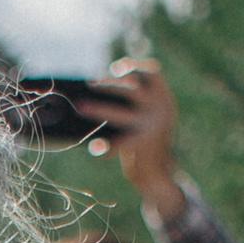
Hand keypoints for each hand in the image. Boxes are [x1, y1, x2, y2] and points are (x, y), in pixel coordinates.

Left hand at [87, 57, 183, 219]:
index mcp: (163, 99)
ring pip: (121, 114)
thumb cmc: (144, 144)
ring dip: (99, 109)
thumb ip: (132, 105)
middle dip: (111, 84)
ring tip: (80, 106)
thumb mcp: (145, 120)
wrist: (160, 175)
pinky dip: (104, 146)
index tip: (116, 67)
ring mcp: (152, 127)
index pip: (153, 73)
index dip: (135, 67)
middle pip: (133, 89)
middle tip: (90, 82)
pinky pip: (118, 143)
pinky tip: (94, 148)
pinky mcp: (143, 146)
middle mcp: (161, 110)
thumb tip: (97, 91)